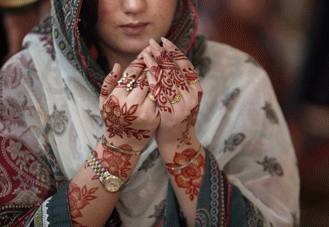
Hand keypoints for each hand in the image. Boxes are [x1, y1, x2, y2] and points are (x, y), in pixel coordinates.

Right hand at [99, 49, 159, 151]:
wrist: (125, 142)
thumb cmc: (112, 118)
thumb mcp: (103, 101)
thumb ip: (108, 82)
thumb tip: (117, 65)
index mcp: (118, 98)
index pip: (132, 73)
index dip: (141, 59)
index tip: (147, 50)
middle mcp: (132, 105)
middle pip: (146, 78)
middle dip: (153, 62)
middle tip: (158, 51)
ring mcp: (146, 113)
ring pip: (157, 86)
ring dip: (161, 72)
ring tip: (165, 60)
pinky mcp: (156, 118)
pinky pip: (162, 97)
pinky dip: (165, 85)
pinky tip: (168, 75)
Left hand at [143, 38, 202, 158]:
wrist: (178, 143)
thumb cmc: (178, 118)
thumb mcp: (185, 99)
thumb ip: (182, 83)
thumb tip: (172, 60)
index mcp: (197, 90)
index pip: (186, 66)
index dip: (175, 52)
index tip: (165, 41)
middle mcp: (192, 97)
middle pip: (176, 71)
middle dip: (163, 55)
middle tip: (152, 43)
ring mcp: (183, 107)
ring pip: (168, 82)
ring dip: (156, 66)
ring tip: (146, 54)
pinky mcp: (172, 116)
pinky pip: (162, 96)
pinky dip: (154, 84)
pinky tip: (147, 74)